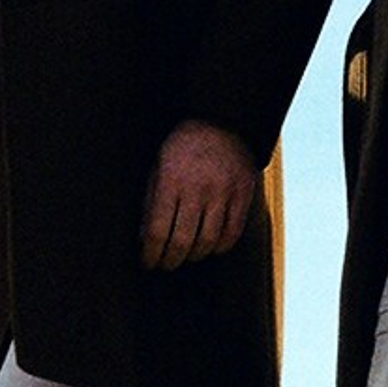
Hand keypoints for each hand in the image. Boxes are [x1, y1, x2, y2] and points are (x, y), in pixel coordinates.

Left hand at [142, 120, 257, 269]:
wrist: (221, 121)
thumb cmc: (183, 148)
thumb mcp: (158, 169)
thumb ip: (150, 204)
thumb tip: (144, 241)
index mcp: (171, 181)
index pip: (157, 232)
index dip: (151, 255)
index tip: (148, 263)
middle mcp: (198, 188)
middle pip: (182, 242)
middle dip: (170, 261)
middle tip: (165, 264)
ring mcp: (223, 192)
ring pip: (208, 242)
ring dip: (194, 256)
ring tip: (186, 256)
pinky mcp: (243, 194)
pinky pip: (232, 233)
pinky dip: (219, 247)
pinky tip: (210, 247)